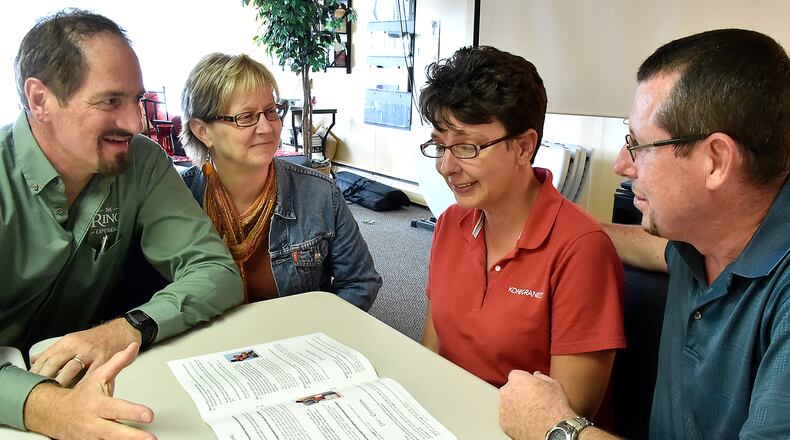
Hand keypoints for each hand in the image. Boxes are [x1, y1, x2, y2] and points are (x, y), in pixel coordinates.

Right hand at [24, 342, 155, 439]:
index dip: (133, 412)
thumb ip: (118, 362)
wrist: (53, 413)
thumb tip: (132, 347)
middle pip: (115, 433)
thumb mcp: (98, 376)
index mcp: (97, 405)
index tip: (149, 415)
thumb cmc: (81, 395)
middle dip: (133, 437)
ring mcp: (92, 438)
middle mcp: (94, 423)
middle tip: (150, 439)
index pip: (117, 409)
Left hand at [30, 318, 141, 385]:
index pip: (46, 356)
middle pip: (55, 362)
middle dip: (44, 378)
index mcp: (68, 342)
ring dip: (61, 382)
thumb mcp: (73, 341)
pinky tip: (77, 394)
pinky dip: (83, 385)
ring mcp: (91, 353)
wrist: (121, 332)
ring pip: (71, 369)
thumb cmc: (97, 339)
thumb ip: (54, 352)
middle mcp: (78, 346)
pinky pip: (91, 374)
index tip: (28, 383)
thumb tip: (34, 361)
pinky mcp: (104, 360)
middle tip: (37, 390)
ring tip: (53, 394)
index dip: (35, 370)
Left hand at [499, 370, 576, 439]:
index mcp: (518, 379)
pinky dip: (514, 419)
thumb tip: (537, 376)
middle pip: (509, 389)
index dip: (524, 381)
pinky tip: (527, 421)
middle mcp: (507, 392)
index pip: (515, 375)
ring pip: (507, 404)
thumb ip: (541, 377)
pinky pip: (507, 418)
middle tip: (532, 401)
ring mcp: (503, 408)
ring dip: (515, 406)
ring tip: (531, 413)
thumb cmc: (555, 407)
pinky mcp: (504, 423)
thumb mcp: (554, 384)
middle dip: (518, 393)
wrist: (553, 429)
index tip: (530, 387)